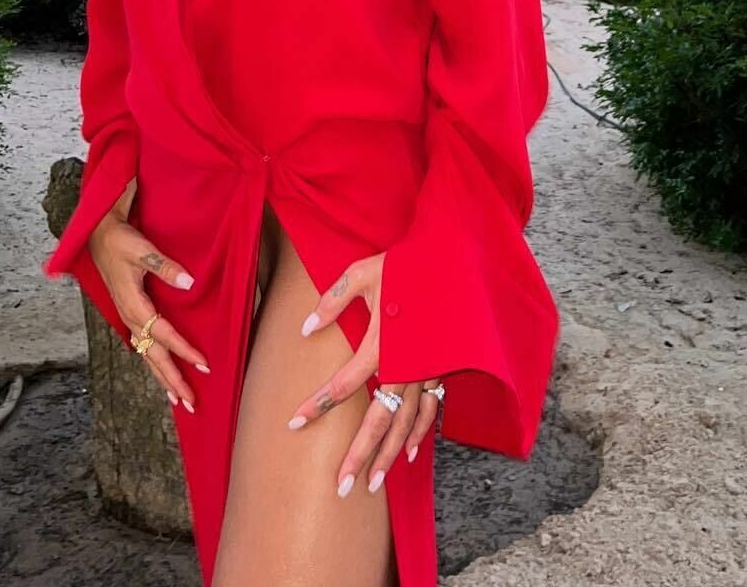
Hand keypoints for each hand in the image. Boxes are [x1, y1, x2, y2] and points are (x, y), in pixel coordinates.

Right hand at [88, 210, 210, 413]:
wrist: (99, 235)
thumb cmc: (121, 241)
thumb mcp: (142, 250)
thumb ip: (164, 267)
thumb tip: (189, 283)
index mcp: (134, 305)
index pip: (164, 334)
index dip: (184, 350)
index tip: (203, 365)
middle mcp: (131, 318)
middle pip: (154, 356)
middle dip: (173, 380)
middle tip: (191, 402)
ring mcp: (129, 318)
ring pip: (148, 355)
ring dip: (163, 377)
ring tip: (178, 399)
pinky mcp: (130, 314)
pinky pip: (143, 346)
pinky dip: (154, 363)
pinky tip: (162, 372)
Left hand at [285, 251, 443, 495]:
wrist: (452, 260)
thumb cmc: (404, 265)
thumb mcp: (362, 273)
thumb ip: (333, 301)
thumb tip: (305, 328)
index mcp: (383, 343)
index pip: (344, 384)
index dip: (318, 404)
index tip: (295, 423)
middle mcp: (406, 366)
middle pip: (378, 421)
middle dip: (359, 455)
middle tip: (341, 487)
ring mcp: (426, 372)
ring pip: (405, 424)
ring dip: (388, 455)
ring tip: (371, 483)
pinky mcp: (440, 370)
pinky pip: (430, 411)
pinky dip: (418, 434)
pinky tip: (407, 454)